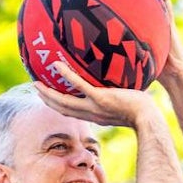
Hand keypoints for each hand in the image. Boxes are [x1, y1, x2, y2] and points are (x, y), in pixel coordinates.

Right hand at [34, 61, 157, 130]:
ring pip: (65, 101)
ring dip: (49, 93)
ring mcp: (94, 107)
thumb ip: (114, 99)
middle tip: (35, 87)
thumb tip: (115, 87)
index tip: (48, 98)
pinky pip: (79, 86)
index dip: (57, 106)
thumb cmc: (140, 110)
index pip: (72, 112)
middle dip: (47, 100)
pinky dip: (67, 76)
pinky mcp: (101, 98)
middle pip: (63, 108)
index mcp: (95, 116)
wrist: (147, 117)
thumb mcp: (122, 106)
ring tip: (36, 82)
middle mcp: (91, 114)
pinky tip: (57, 65)